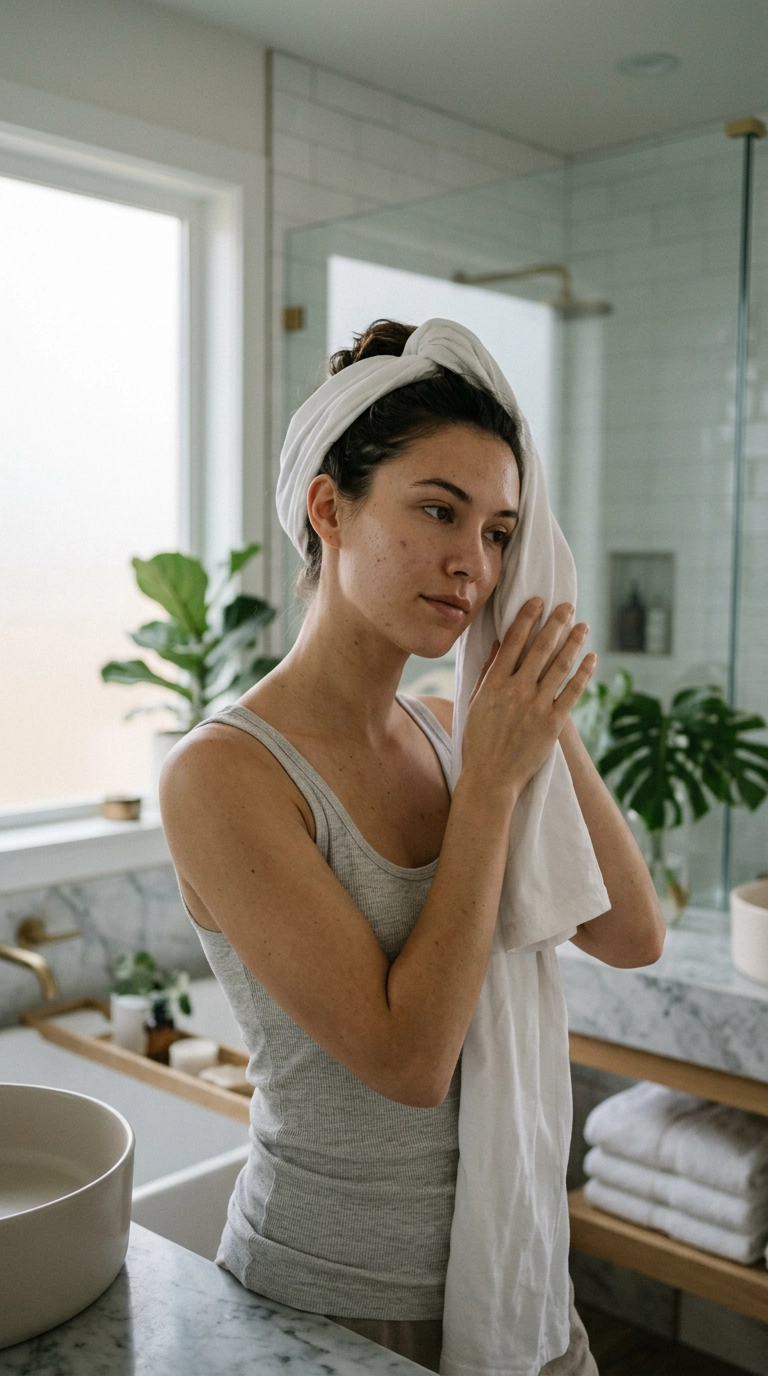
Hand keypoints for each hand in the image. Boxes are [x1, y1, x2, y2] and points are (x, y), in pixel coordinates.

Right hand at [461, 598, 596, 801]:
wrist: (491, 777)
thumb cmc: (478, 741)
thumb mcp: (476, 702)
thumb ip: (487, 672)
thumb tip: (498, 644)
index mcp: (494, 683)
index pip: (513, 641)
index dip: (527, 618)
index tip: (539, 601)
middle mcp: (516, 690)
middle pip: (541, 648)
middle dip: (556, 622)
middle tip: (567, 606)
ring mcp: (536, 706)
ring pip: (560, 665)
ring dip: (573, 642)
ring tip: (583, 626)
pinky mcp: (553, 723)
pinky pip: (573, 691)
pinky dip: (584, 673)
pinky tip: (591, 658)